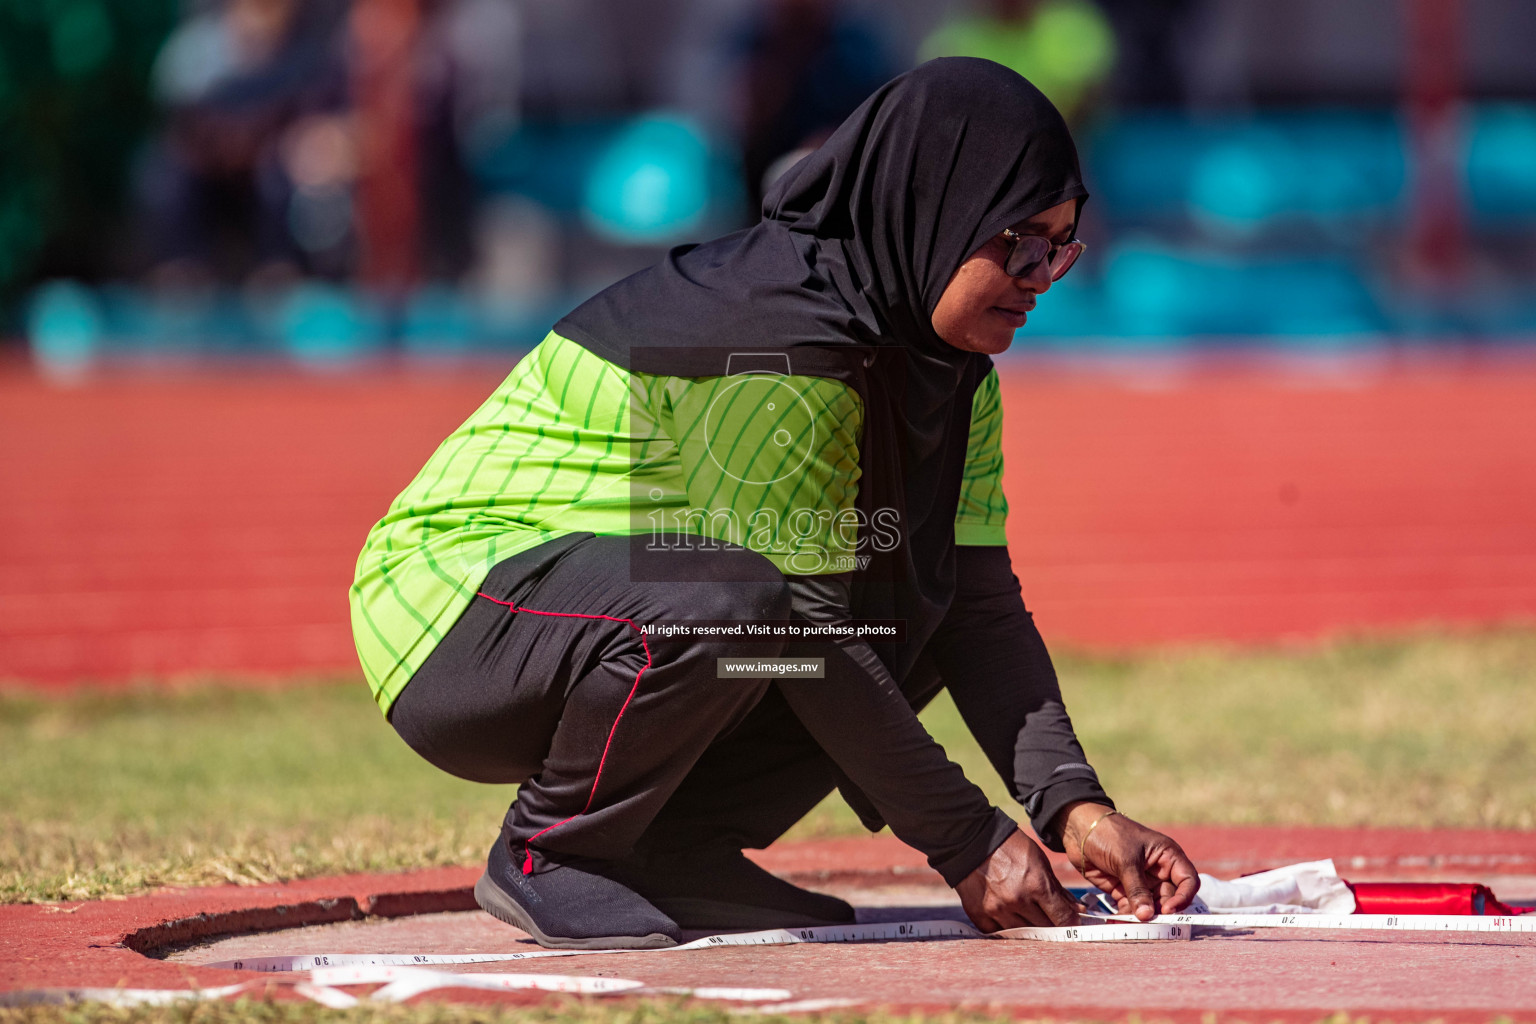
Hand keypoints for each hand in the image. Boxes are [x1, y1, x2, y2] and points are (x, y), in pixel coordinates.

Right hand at [955, 828, 1080, 929]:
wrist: (970, 840)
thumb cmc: (1009, 846)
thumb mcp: (1039, 861)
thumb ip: (1057, 889)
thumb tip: (1076, 909)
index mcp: (1036, 885)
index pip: (1063, 918)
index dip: (1071, 923)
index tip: (1072, 923)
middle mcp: (1017, 901)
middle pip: (1045, 928)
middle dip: (1052, 925)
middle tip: (1052, 919)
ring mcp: (997, 910)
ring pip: (1024, 934)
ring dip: (1030, 928)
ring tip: (1030, 917)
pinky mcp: (980, 915)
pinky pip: (1000, 933)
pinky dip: (1007, 928)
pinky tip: (1010, 917)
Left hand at [1058, 802, 1199, 921]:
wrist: (1078, 828)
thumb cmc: (1108, 834)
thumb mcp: (1126, 860)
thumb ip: (1137, 889)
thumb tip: (1147, 916)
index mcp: (1167, 856)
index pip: (1188, 881)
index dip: (1183, 897)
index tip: (1169, 910)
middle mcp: (1158, 871)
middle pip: (1169, 898)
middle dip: (1160, 912)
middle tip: (1147, 924)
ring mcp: (1141, 881)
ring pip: (1150, 906)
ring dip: (1141, 918)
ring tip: (1130, 926)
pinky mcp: (1123, 890)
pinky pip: (1130, 908)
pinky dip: (1125, 917)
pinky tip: (1117, 923)